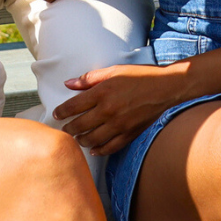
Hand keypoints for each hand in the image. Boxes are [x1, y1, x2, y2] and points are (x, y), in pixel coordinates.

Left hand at [53, 62, 185, 155]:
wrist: (164, 88)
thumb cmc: (138, 76)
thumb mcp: (112, 71)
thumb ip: (89, 78)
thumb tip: (68, 83)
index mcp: (102, 92)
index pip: (74, 105)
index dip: (62, 111)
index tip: (56, 114)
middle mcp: (108, 110)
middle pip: (81, 124)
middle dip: (69, 128)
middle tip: (63, 129)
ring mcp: (119, 125)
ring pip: (93, 138)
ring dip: (81, 140)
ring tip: (76, 138)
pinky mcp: (129, 134)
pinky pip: (110, 147)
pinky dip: (99, 150)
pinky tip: (93, 149)